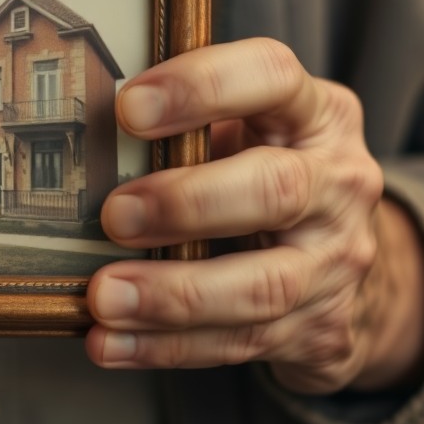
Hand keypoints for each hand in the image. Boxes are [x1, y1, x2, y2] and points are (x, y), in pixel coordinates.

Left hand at [86, 38, 423, 392]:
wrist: (341, 257)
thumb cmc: (266, 172)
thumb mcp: (247, 132)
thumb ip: (188, 129)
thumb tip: (81, 138)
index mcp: (317, 113)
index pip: (271, 77)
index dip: (201, 86)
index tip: (127, 108)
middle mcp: (340, 182)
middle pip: (275, 188)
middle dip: (186, 204)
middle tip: (115, 216)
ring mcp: (338, 261)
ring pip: (263, 286)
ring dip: (173, 295)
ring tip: (104, 297)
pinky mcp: (322, 327)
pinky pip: (241, 343)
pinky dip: (166, 346)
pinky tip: (111, 343)